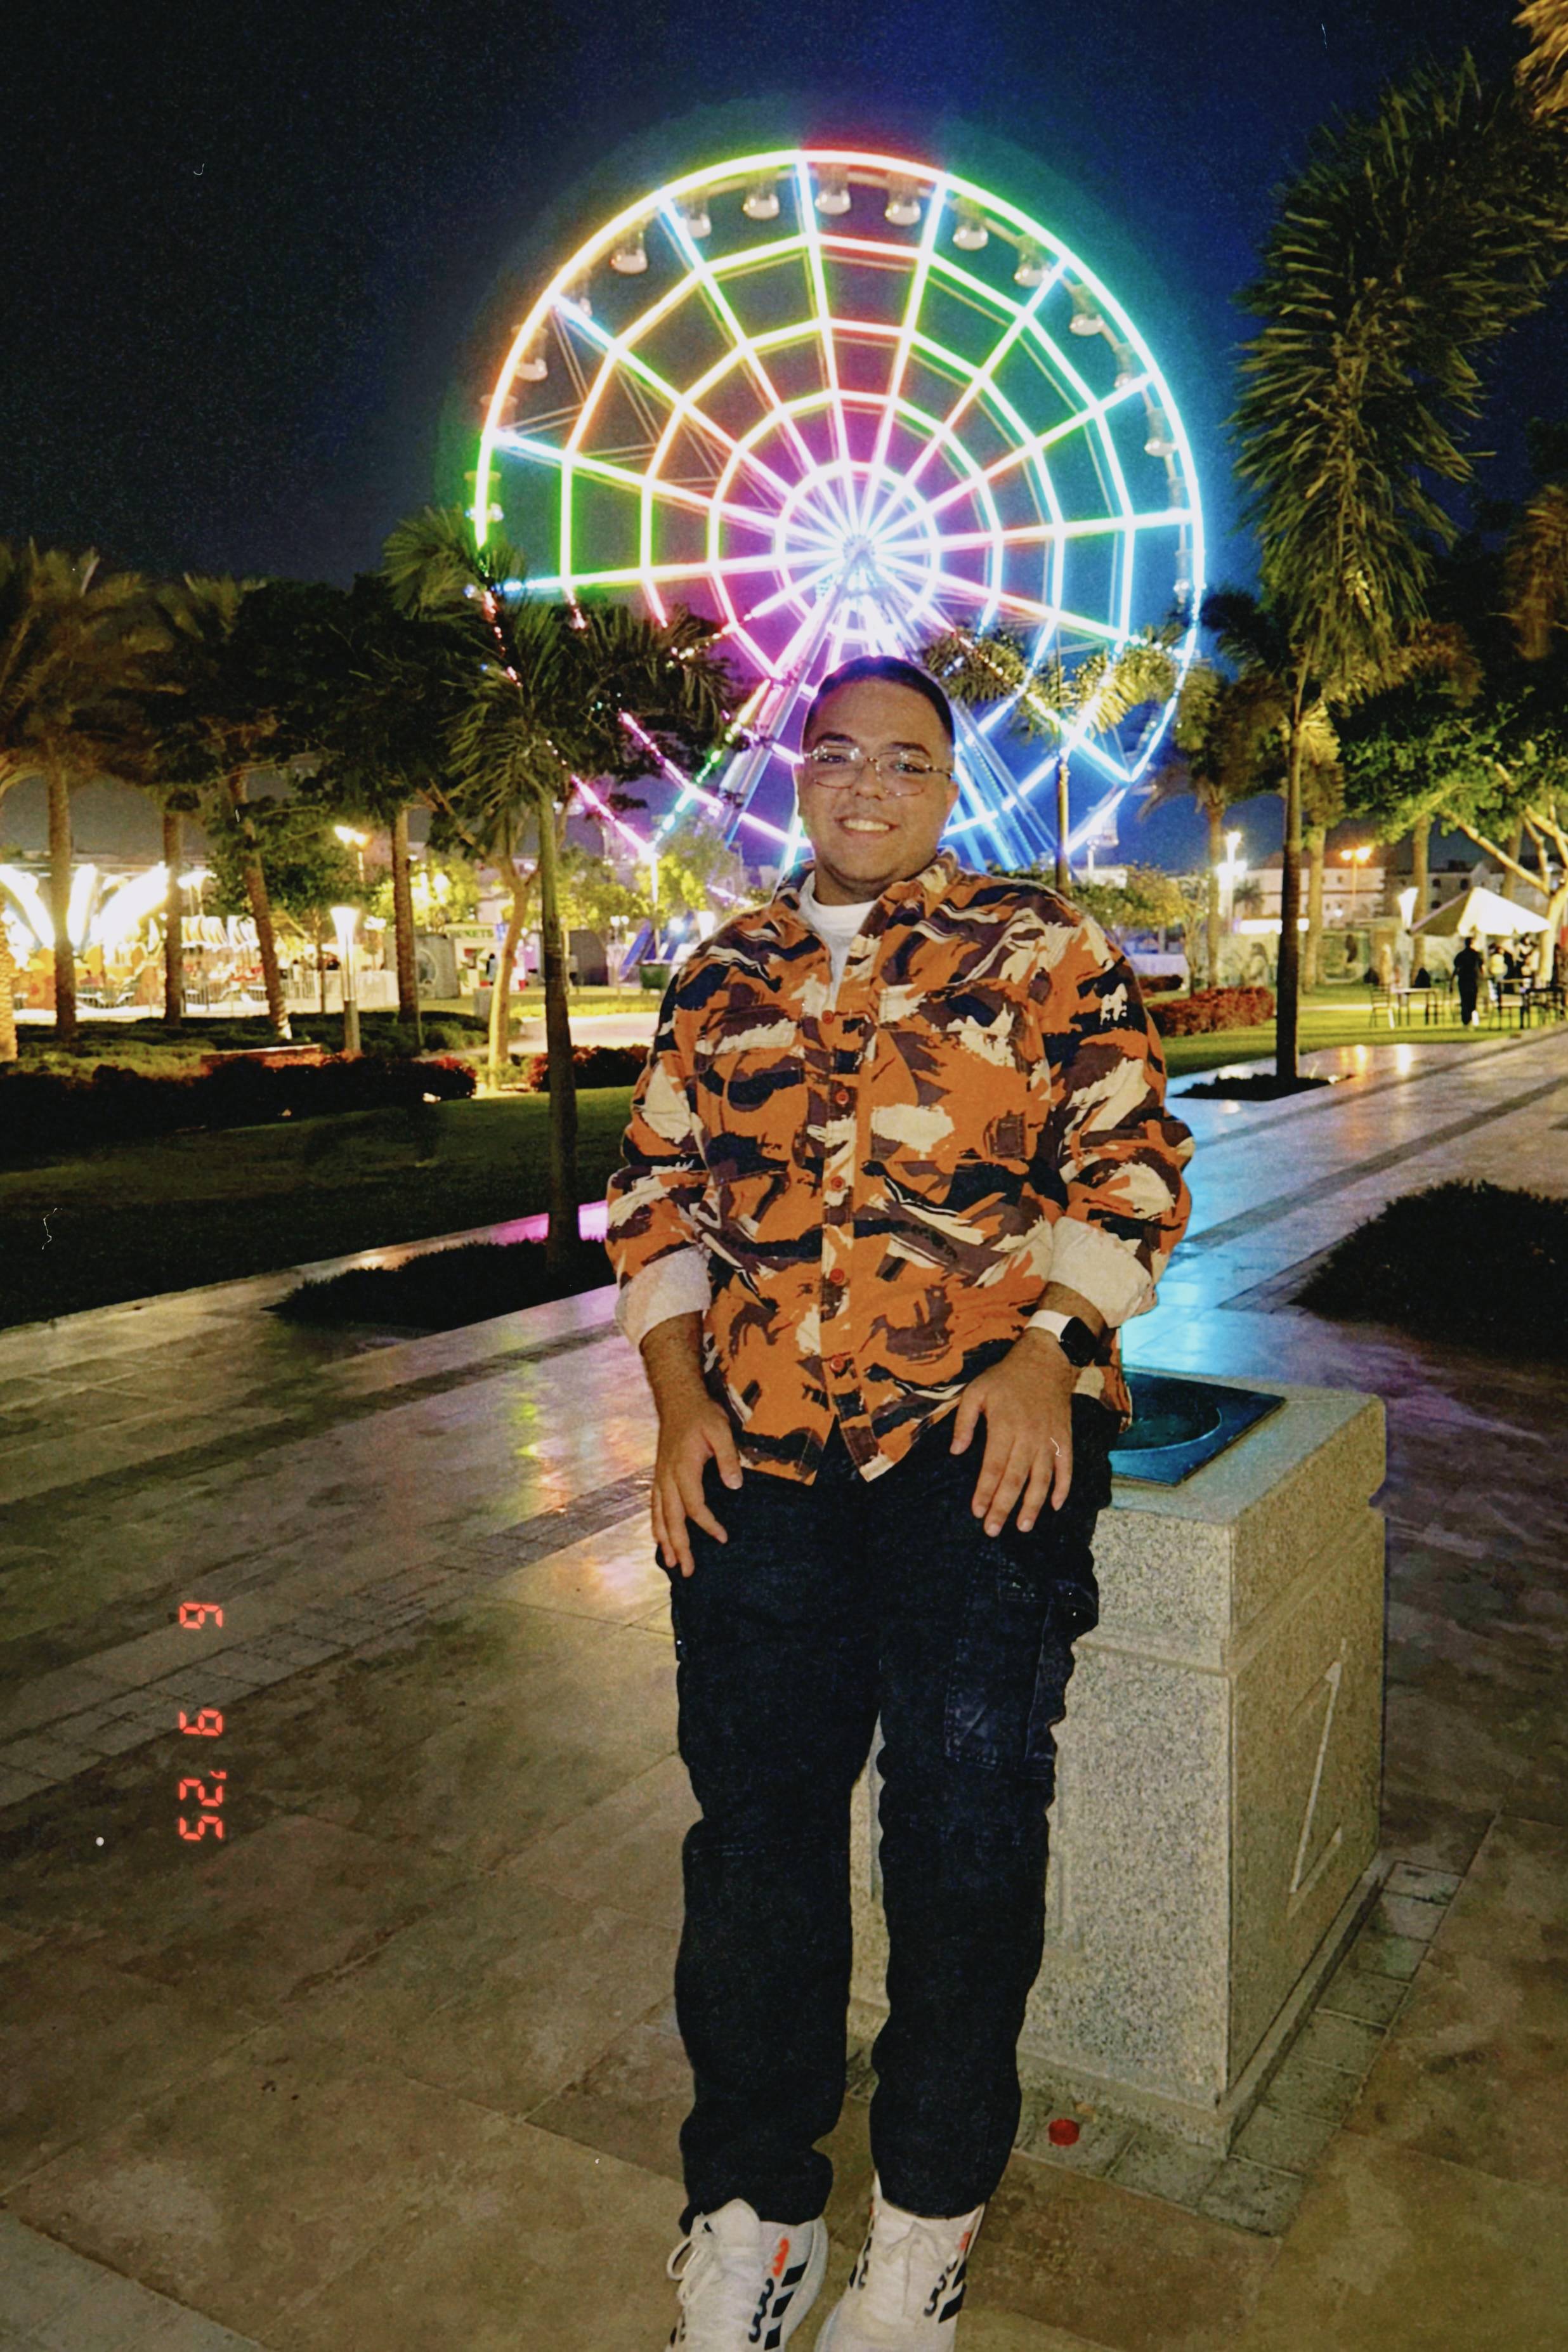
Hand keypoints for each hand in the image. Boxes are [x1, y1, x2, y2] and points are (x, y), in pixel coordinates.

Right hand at [651, 1388, 743, 1578]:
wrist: (677, 1399)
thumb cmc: (700, 1414)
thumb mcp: (720, 1430)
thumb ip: (727, 1458)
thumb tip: (735, 1486)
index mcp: (683, 1468)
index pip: (694, 1505)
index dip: (708, 1524)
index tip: (722, 1537)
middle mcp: (667, 1477)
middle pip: (671, 1518)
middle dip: (679, 1546)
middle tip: (687, 1570)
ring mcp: (660, 1477)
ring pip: (659, 1515)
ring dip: (664, 1541)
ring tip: (670, 1563)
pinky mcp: (659, 1475)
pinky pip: (654, 1506)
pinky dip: (656, 1525)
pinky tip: (659, 1538)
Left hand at [950, 1330, 1075, 1534]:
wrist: (1046, 1361)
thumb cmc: (1006, 1378)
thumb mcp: (976, 1391)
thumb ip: (964, 1422)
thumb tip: (956, 1451)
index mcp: (1004, 1425)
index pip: (993, 1466)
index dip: (985, 1491)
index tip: (977, 1512)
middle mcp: (1028, 1436)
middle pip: (1015, 1478)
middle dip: (1004, 1507)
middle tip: (993, 1530)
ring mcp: (1049, 1439)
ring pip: (1042, 1479)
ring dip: (1033, 1505)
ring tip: (1023, 1527)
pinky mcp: (1064, 1439)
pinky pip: (1066, 1468)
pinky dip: (1062, 1488)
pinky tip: (1055, 1506)